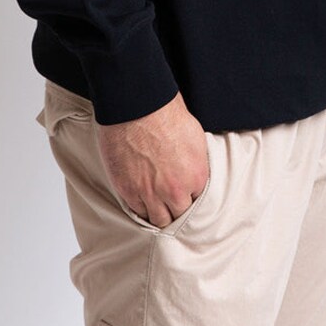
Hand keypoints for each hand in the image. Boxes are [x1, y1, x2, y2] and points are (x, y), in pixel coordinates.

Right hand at [94, 91, 209, 227]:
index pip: (197, 202)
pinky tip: (142, 200)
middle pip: (179, 216)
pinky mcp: (128, 191)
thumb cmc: (165, 111)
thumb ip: (195, 161)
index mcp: (196, 176)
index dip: (189, 195)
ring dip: (158, 213)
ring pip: (158, 220)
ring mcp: (150, 194)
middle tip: (170, 202)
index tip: (183, 192)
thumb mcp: (194, 136)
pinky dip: (141, 208)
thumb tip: (191, 170)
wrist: (137, 105)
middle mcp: (175, 190)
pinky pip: (138, 212)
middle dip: (175, 209)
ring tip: (156, 205)